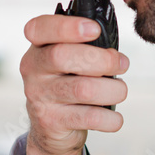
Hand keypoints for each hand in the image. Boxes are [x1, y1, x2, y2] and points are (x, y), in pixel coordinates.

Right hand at [19, 14, 128, 154]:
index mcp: (38, 47)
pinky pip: (91, 118)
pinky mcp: (51, 122)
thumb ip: (84, 46)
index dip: (67, 26)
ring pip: (83, 89)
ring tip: (119, 90)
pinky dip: (111, 118)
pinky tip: (113, 117)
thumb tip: (115, 50)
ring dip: (113, 89)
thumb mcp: (68, 60)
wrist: (50, 128)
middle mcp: (33, 70)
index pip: (38, 29)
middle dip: (102, 59)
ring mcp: (40, 97)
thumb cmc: (68, 83)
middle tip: (121, 63)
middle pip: (62, 56)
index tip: (95, 29)